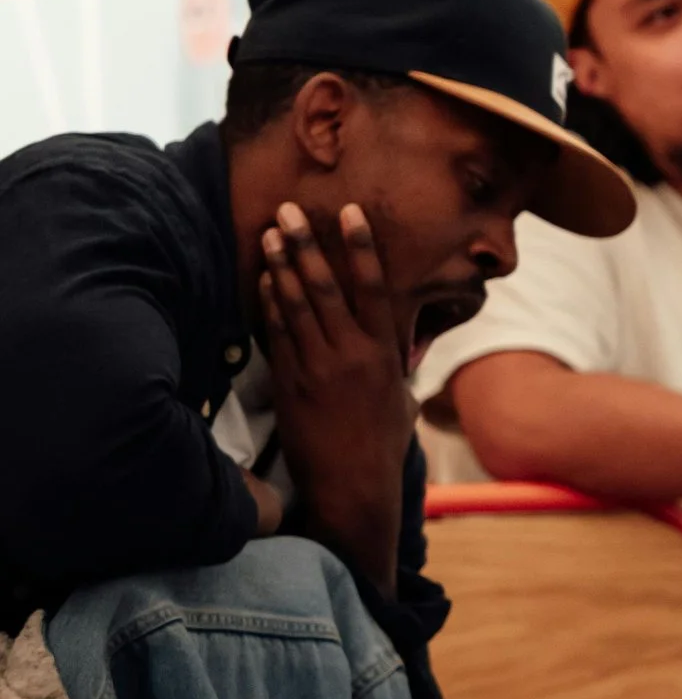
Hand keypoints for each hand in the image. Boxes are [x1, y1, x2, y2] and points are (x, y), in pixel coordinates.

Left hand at [258, 200, 414, 596]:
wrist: (353, 488)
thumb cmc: (382, 445)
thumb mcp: (400, 398)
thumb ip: (394, 364)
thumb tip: (396, 345)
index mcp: (384, 353)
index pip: (373, 287)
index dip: (360, 246)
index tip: (349, 211)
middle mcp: (351, 354)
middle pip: (325, 286)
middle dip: (306, 244)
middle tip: (289, 210)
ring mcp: (317, 368)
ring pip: (297, 305)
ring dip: (282, 265)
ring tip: (269, 234)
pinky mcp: (290, 385)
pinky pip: (278, 335)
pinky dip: (270, 304)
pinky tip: (264, 281)